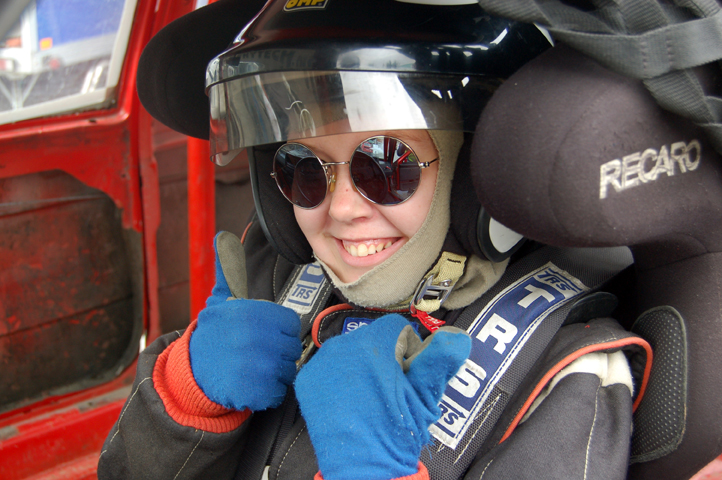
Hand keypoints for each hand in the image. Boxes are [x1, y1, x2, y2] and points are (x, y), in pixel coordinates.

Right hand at [189, 231, 302, 410]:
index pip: (290, 324)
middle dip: (278, 353)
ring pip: (286, 371)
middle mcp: (253, 338)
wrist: (192, 373)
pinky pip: (277, 392)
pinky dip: (268, 392)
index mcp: (251, 314)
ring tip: (253, 369)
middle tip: (257, 354)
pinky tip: (251, 385)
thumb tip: (223, 238)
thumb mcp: (221, 301)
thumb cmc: (214, 337)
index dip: (279, 332)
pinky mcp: (252, 391)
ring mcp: (254, 366)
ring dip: (274, 374)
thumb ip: (230, 272)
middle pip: (291, 349)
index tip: (264, 335)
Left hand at [295, 314, 470, 479]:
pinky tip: (350, 402)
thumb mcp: (425, 395)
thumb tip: (456, 338)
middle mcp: (342, 345)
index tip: (408, 374)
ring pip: (349, 352)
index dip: (409, 349)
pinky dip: (340, 380)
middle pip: (372, 338)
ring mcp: (321, 362)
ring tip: (371, 398)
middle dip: (385, 359)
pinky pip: (329, 368)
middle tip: (391, 390)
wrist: (363, 467)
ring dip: (362, 368)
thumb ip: (439, 360)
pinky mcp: (307, 379)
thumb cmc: (397, 432)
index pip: (396, 327)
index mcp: (374, 343)